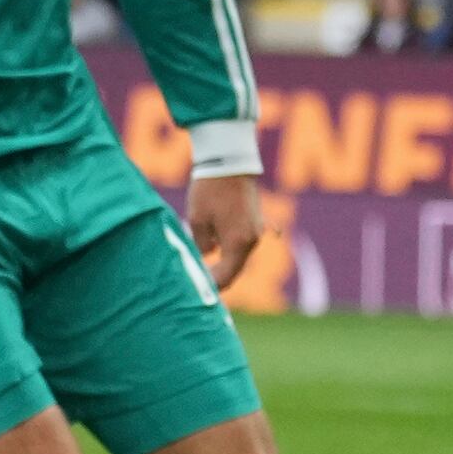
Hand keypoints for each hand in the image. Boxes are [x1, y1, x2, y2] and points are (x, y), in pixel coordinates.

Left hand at [187, 169, 265, 296]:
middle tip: (197, 284)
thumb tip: (207, 256)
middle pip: (235, 269)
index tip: (195, 291)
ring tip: (201, 269)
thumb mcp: (198, 220)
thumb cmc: (210, 190)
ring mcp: (257, 231)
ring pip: (239, 256)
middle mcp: (252, 240)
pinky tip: (216, 254)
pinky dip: (230, 251)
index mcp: (239, 243)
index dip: (211, 286)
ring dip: (223, 264)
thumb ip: (202, 244)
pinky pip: (242, 243)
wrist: (230, 162)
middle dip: (217, 277)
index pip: (226, 276)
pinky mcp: (255, 221)